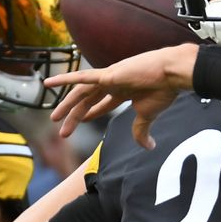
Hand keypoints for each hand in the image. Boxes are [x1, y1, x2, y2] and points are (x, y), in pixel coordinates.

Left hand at [44, 44, 198, 147]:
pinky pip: (81, 78)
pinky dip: (64, 79)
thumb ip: (142, 130)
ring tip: (54, 119)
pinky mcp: (108, 74)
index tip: (82, 121)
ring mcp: (110, 76)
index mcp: (125, 89)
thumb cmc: (164, 91)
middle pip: (89, 99)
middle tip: (63, 132)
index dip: (91, 112)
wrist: (172, 74)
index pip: (103, 102)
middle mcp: (115, 81)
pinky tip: (48, 84)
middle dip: (75, 115)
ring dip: (67, 105)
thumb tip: (149, 147)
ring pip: (82, 92)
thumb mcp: (149, 115)